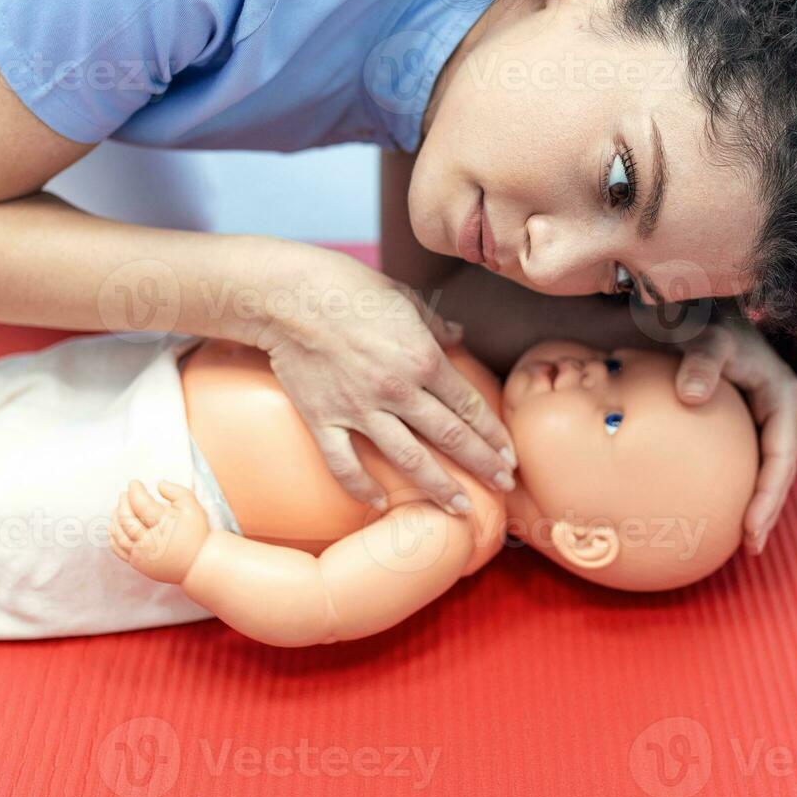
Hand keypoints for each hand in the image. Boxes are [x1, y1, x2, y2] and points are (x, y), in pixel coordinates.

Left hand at [110, 479, 210, 583]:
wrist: (198, 563)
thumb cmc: (196, 533)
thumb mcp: (192, 507)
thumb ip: (176, 491)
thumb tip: (158, 484)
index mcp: (165, 524)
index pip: (141, 504)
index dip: (134, 491)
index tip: (134, 483)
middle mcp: (150, 541)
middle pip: (126, 520)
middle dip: (122, 503)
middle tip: (123, 494)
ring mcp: (142, 554)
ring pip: (119, 536)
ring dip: (114, 519)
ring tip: (117, 508)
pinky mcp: (139, 564)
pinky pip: (119, 550)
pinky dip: (113, 537)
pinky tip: (115, 527)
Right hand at [254, 246, 516, 514]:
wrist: (287, 296)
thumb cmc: (348, 288)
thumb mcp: (404, 297)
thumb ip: (435, 324)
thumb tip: (460, 334)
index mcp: (422, 358)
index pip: (469, 405)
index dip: (493, 434)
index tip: (509, 454)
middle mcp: (397, 389)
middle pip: (449, 436)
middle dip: (482, 464)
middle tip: (504, 486)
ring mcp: (359, 408)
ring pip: (407, 459)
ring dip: (438, 487)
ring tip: (459, 508)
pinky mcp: (323, 419)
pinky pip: (345, 463)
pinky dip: (362, 486)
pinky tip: (379, 502)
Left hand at [674, 301, 796, 555]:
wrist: (692, 301)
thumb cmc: (700, 316)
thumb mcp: (704, 336)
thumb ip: (700, 361)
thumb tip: (691, 396)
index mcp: (783, 395)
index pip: (781, 458)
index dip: (769, 497)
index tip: (751, 531)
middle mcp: (780, 407)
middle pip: (779, 470)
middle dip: (768, 509)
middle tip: (749, 547)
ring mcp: (762, 412)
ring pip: (765, 466)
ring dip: (755, 501)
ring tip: (738, 540)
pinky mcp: (742, 415)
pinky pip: (743, 455)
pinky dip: (734, 481)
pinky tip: (712, 505)